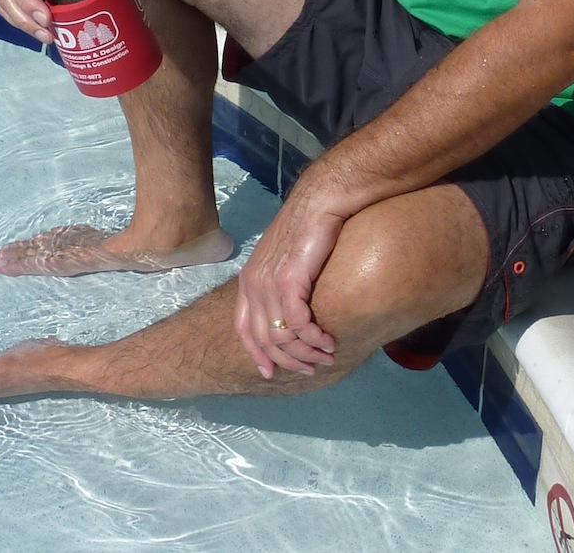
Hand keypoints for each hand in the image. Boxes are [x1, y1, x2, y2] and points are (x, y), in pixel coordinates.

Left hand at [234, 189, 343, 378]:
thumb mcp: (286, 259)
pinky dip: (314, 338)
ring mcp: (268, 283)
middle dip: (288, 361)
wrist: (322, 201)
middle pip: (263, 339)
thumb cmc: (309, 227)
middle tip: (311, 369)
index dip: (256, 355)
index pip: (243, 329)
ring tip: (328, 356)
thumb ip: (280, 283)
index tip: (270, 373)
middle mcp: (253, 284)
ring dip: (306, 352)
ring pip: (282, 337)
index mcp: (248, 280)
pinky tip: (330, 341)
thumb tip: (291, 309)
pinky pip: (299, 324)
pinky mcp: (289, 281)